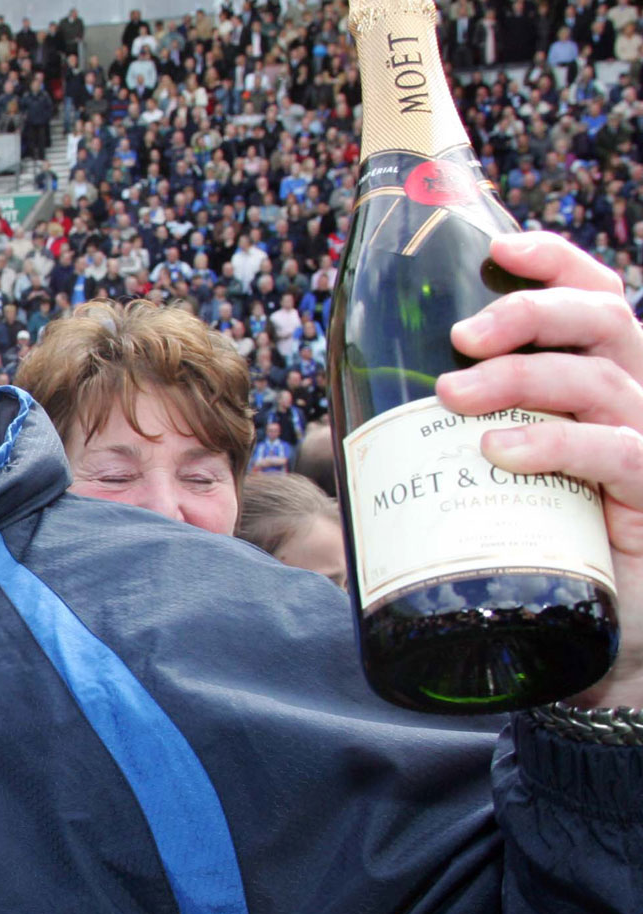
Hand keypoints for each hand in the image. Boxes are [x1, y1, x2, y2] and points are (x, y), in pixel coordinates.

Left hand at [439, 231, 642, 707]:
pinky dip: (555, 445)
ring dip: (518, 378)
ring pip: (598, 381)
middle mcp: (634, 400)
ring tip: (451, 396)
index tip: (500, 248)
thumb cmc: (528, 539)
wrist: (582, 630)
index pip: (595, 296)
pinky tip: (502, 450)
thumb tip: (334, 424)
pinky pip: (617, 454)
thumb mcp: (487, 473)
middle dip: (527, 312)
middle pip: (603, 320)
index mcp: (600, 378)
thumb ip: (439, 438)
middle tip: (460, 337)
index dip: (557, 261)